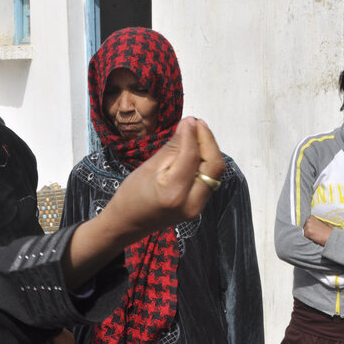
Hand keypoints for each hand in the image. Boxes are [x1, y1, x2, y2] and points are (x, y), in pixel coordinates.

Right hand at [63, 118, 224, 287]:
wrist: (128, 224)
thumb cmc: (131, 195)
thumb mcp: (148, 167)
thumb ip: (172, 148)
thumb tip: (189, 125)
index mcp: (173, 192)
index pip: (192, 156)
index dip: (193, 134)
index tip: (189, 119)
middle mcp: (191, 202)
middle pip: (214, 166)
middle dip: (208, 141)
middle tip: (197, 124)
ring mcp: (198, 207)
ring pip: (215, 173)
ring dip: (209, 151)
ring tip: (197, 134)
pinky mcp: (199, 206)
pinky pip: (209, 180)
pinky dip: (206, 162)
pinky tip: (196, 150)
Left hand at [303, 216, 332, 245]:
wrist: (331, 236)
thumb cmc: (326, 231)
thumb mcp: (319, 224)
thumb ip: (312, 224)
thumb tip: (306, 227)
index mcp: (311, 217)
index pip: (305, 224)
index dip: (308, 228)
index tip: (313, 230)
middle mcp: (309, 220)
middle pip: (304, 228)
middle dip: (307, 231)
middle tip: (315, 234)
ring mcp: (308, 225)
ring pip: (304, 232)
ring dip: (308, 235)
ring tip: (315, 236)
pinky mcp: (308, 231)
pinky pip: (305, 236)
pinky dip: (309, 238)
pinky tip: (315, 237)